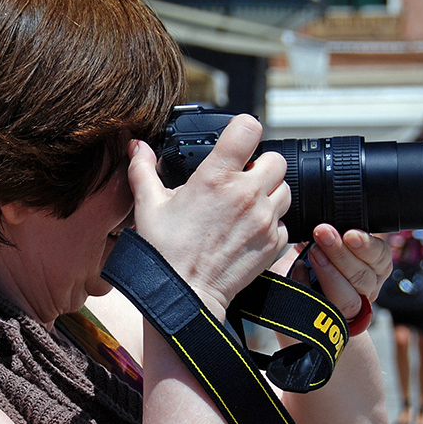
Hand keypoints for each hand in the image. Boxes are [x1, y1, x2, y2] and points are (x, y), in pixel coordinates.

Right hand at [129, 114, 290, 317]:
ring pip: (285, 189)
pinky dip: (273, 224)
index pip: (249, 128)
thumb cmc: (165, 252)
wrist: (184, 295)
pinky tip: (249, 230)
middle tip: (242, 179)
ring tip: (247, 206)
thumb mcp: (148, 205)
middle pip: (276, 159)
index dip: (244, 130)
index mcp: (216, 177)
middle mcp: (246, 193)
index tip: (237, 140)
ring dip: (270, 193)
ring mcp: (264, 218)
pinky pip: (285, 222)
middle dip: (261, 165)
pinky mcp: (274, 242)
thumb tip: (136, 147)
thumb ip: (143, 169)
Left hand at [274, 225, 391, 320]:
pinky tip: (299, 272)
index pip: (381, 256)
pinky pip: (324, 312)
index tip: (349, 233)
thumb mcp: (317, 247)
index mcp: (372, 267)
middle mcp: (366, 290)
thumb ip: (324, 235)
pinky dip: (309, 289)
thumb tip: (317, 212)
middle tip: (322, 233)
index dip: (367, 245)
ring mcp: (350, 312)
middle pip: (364, 276)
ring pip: (350, 299)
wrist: (295, 310)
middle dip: (342, 253)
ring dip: (330, 273)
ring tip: (312, 253)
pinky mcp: (329, 326)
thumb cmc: (306, 271)